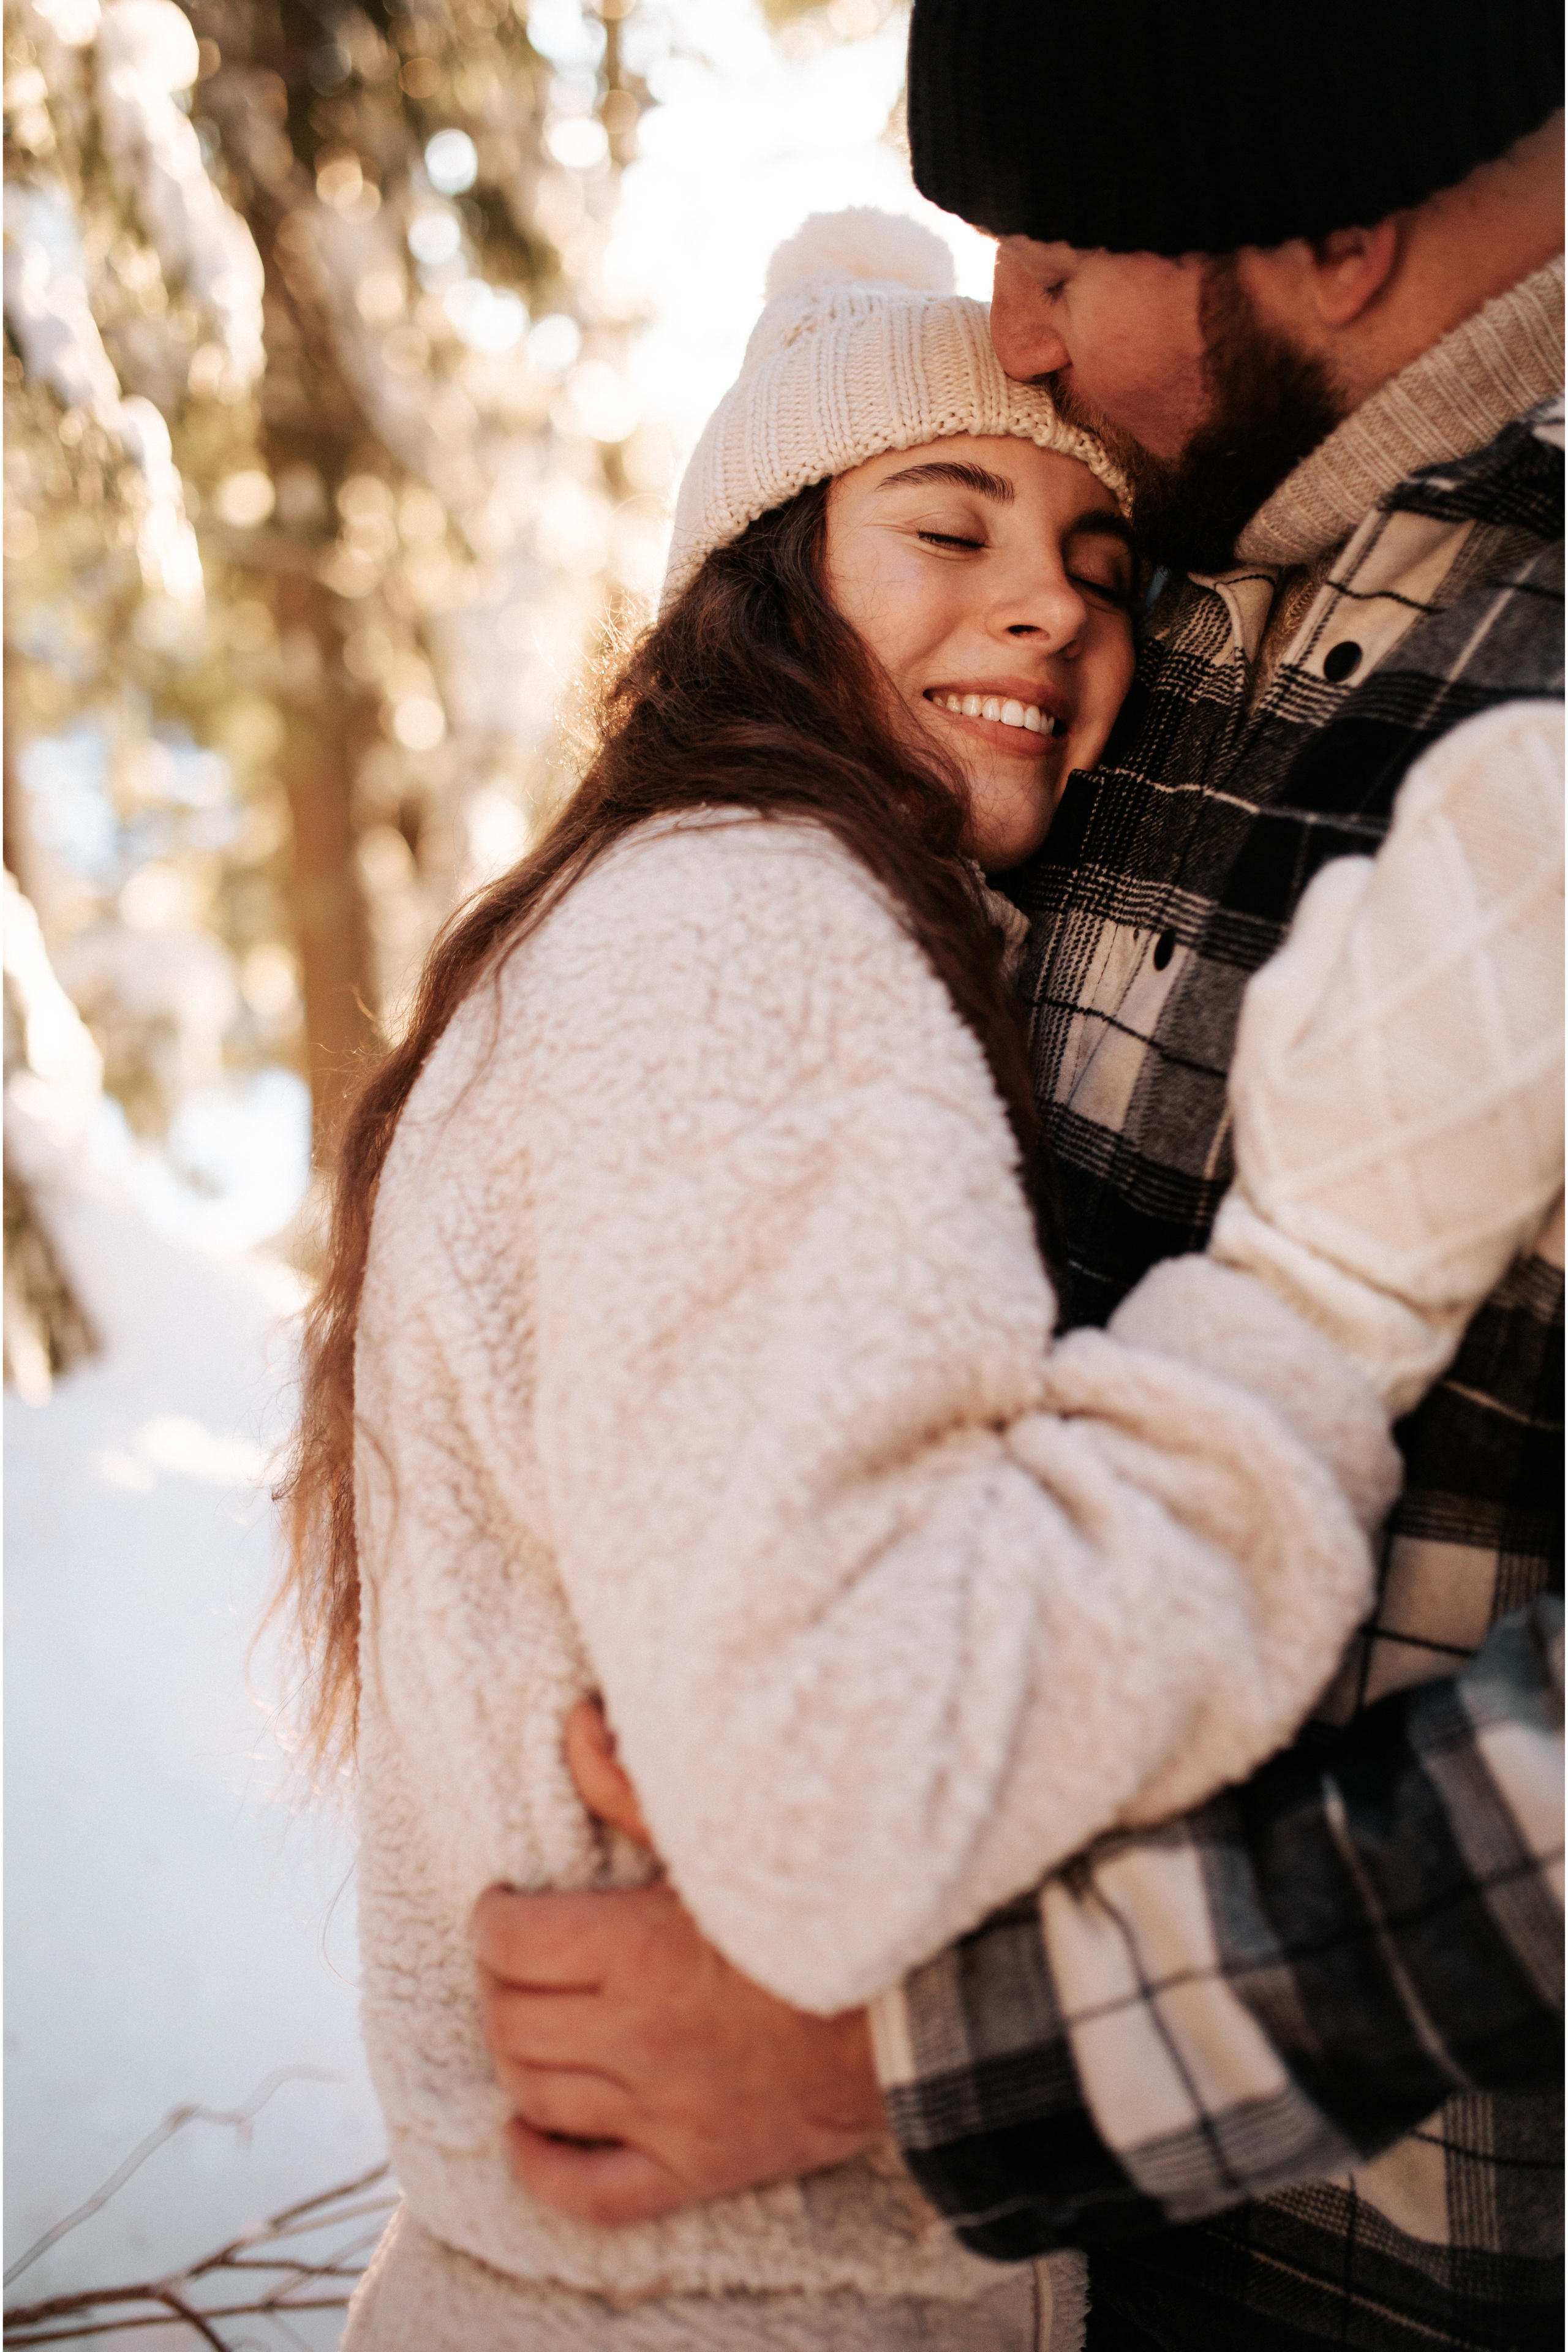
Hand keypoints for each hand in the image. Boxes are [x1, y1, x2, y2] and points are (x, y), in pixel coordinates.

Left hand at [471, 1702, 886, 2226]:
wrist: (909, 2010)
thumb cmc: (815, 1911)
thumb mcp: (724, 1838)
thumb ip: (637, 1787)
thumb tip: (576, 1727)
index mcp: (640, 1948)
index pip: (512, 1943)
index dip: (494, 1921)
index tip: (506, 1908)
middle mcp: (640, 2035)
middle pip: (512, 2020)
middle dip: (499, 1985)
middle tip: (519, 1963)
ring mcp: (664, 2112)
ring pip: (535, 2095)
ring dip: (516, 2057)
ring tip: (535, 2023)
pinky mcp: (693, 2169)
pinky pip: (586, 2191)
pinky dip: (541, 2165)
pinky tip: (531, 2132)